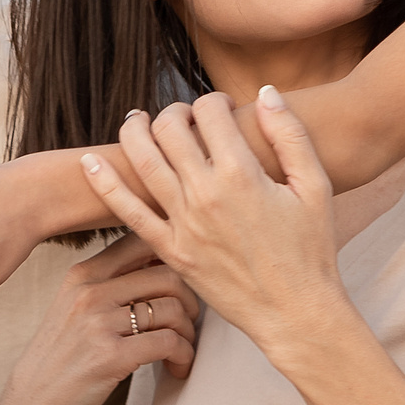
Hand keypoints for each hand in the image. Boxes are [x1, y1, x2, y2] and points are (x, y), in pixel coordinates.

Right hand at [0, 233, 199, 404]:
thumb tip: (161, 261)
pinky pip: (169, 343)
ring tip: (182, 349)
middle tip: (189, 321)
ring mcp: (99, 323)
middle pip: (167, 275)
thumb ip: (109, 284)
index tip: (182, 283)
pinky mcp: (111, 356)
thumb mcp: (74, 308)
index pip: (140, 241)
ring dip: (188, 332)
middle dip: (190, 300)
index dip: (171, 257)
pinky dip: (184, 355)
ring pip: (173, 309)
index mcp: (82, 274)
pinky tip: (178, 367)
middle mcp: (90, 292)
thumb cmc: (61, 359)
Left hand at [81, 89, 346, 359]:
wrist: (295, 312)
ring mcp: (183, 224)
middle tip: (185, 116)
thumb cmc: (311, 249)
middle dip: (175, 111)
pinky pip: (127, 211)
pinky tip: (89, 161)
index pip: (210, 112)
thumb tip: (266, 92)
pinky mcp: (170, 250)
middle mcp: (205, 194)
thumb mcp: (315, 187)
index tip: (223, 108)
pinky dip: (104, 183)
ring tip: (138, 120)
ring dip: (135, 131)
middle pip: (170, 129)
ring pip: (142, 161)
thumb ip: (290, 134)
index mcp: (242, 174)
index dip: (215, 100)